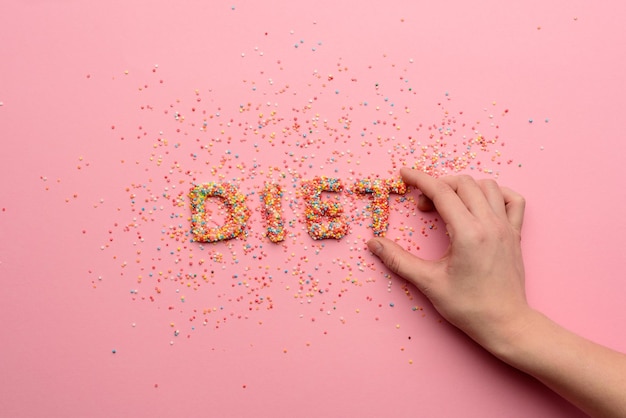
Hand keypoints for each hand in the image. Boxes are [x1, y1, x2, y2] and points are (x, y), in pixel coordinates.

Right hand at [368, 168, 531, 352]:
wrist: (505, 323)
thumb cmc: (469, 307)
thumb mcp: (429, 283)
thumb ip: (399, 260)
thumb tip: (374, 243)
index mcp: (468, 233)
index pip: (441, 191)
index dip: (419, 179)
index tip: (404, 174)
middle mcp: (490, 224)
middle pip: (463, 183)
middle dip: (437, 185)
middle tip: (422, 206)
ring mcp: (506, 227)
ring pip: (487, 186)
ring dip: (464, 187)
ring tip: (448, 204)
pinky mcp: (516, 234)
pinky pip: (512, 199)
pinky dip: (496, 194)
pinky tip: (481, 205)